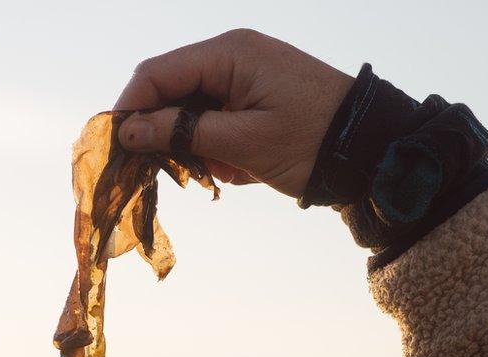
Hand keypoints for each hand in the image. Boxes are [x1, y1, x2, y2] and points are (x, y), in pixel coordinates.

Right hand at [115, 29, 353, 197]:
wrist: (372, 151)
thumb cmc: (312, 142)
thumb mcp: (241, 143)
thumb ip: (180, 134)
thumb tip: (127, 132)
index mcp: (228, 54)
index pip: (155, 74)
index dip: (128, 109)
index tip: (116, 149)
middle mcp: (231, 56)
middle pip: (169, 90)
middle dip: (162, 132)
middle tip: (161, 170)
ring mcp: (243, 77)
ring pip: (189, 109)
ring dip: (191, 145)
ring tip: (218, 172)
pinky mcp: (252, 98)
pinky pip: (213, 119)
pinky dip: (215, 147)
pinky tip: (237, 169)